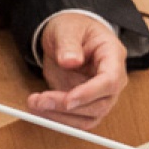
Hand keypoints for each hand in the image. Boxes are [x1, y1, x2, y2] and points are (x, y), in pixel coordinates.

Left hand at [27, 12, 127, 129]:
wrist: (68, 37)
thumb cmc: (74, 29)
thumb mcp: (67, 28)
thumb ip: (68, 43)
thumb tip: (70, 61)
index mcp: (113, 56)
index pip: (111, 80)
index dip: (90, 93)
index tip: (68, 99)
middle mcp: (112, 80)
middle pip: (99, 105)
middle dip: (67, 107)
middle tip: (41, 101)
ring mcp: (100, 95)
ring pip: (88, 119)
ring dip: (60, 117)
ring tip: (35, 104)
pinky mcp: (86, 105)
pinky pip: (76, 120)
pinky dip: (57, 119)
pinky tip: (40, 109)